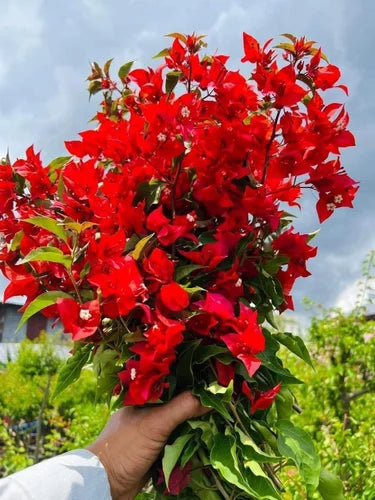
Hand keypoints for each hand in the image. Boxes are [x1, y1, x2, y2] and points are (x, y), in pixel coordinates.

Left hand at [87, 392, 208, 499]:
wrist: (104, 485)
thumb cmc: (125, 447)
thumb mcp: (155, 423)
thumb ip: (182, 407)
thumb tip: (212, 393)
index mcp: (143, 396)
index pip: (172, 382)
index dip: (192, 381)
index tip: (215, 380)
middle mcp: (147, 410)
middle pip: (178, 403)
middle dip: (197, 405)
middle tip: (221, 401)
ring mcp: (151, 431)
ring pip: (179, 423)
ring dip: (195, 425)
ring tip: (218, 419)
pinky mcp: (154, 450)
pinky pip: (177, 442)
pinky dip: (189, 442)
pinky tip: (204, 439)